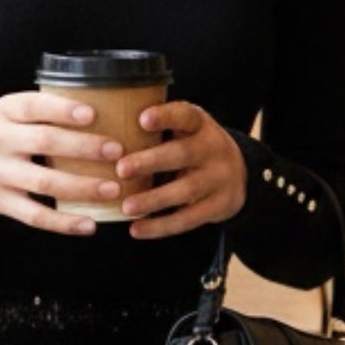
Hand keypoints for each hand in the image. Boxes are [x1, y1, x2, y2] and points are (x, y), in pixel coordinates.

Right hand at [0, 91, 125, 234]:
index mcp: (4, 111)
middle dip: (83, 147)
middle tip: (117, 151)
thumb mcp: (10, 114)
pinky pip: (34, 215)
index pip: (34, 105)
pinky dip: (63, 222)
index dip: (62, 109)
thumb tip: (105, 110)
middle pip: (44, 142)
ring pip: (43, 182)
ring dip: (81, 187)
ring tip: (112, 189)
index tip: (92, 114)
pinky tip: (88, 224)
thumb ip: (43, 112)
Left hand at [115, 100, 247, 239]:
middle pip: (182, 154)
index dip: (165, 116)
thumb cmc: (194, 148)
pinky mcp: (219, 206)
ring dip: (154, 199)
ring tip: (126, 207)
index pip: (186, 115)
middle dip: (151, 161)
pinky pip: (188, 219)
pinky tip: (137, 229)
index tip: (142, 118)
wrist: (238, 174)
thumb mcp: (185, 130)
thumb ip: (158, 129)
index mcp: (200, 125)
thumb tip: (105, 132)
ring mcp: (219, 179)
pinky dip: (161, 226)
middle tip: (121, 169)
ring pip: (186, 191)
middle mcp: (213, 149)